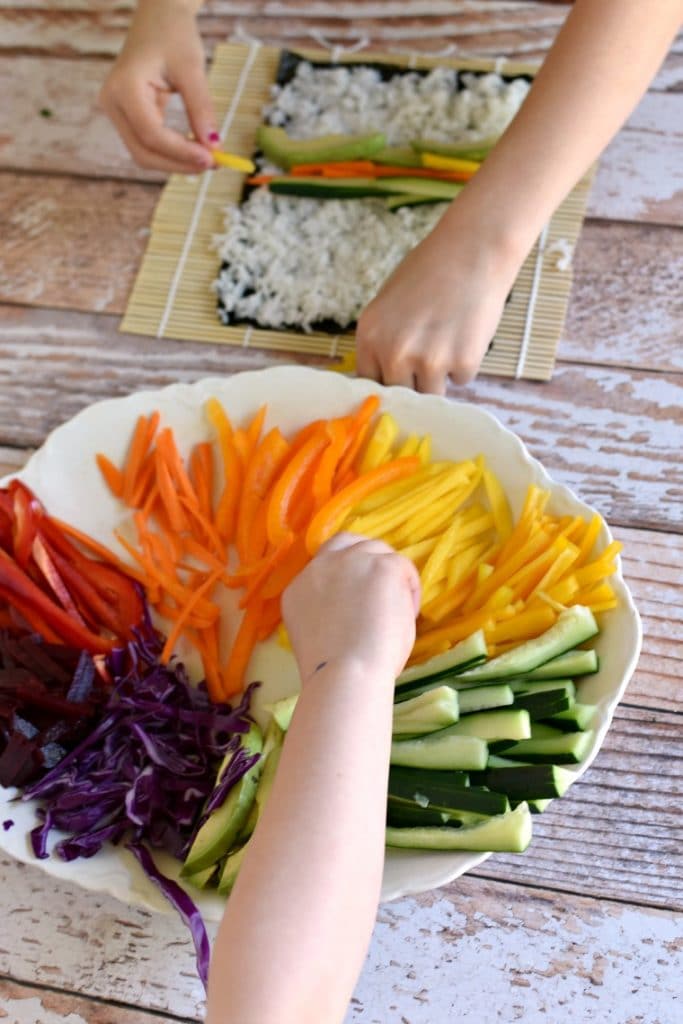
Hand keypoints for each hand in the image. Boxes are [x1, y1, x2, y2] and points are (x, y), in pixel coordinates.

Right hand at [99, 0, 215, 173]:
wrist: (158, 18)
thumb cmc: (173, 34)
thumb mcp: (192, 68)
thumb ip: (201, 109)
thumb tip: (214, 148)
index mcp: (124, 87)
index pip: (151, 134)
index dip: (181, 152)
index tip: (212, 159)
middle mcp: (113, 103)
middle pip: (144, 152)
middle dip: (178, 163)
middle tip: (214, 164)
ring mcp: (117, 112)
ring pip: (144, 154)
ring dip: (176, 162)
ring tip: (208, 158)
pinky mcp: (127, 117)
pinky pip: (148, 145)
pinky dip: (172, 153)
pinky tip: (195, 150)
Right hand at [282, 533, 419, 684]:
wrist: (346, 674)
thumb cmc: (333, 673)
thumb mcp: (316, 635)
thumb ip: (328, 611)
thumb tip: (356, 610)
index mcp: (299, 589)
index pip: (323, 565)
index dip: (344, 576)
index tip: (359, 594)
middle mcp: (320, 567)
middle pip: (345, 543)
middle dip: (365, 559)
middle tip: (382, 587)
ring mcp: (350, 561)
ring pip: (377, 551)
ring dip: (388, 575)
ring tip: (397, 610)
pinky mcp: (381, 565)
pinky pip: (402, 566)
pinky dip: (409, 588)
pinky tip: (408, 614)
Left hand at [355, 200, 522, 393]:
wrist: (473, 251)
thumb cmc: (431, 270)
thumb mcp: (388, 303)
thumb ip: (382, 339)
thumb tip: (385, 375)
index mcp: (370, 336)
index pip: (371, 381)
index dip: (388, 379)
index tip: (400, 378)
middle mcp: (394, 353)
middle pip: (400, 393)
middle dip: (414, 381)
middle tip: (430, 355)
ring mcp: (429, 361)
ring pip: (431, 393)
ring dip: (441, 376)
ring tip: (449, 340)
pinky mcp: (463, 363)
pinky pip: (461, 380)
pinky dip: (466, 364)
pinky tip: (467, 333)